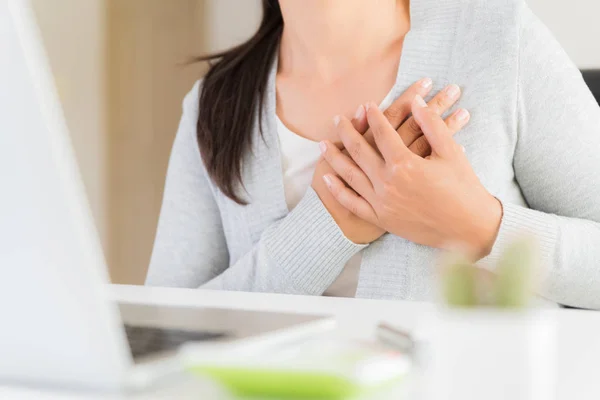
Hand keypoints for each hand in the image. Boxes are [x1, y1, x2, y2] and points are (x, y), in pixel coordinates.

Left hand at [320, 95, 502, 257]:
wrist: (468, 230)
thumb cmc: (463, 189)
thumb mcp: (451, 153)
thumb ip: (432, 126)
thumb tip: (417, 103)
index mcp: (405, 164)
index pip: (382, 133)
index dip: (374, 116)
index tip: (366, 105)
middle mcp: (387, 183)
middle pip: (359, 151)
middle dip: (346, 132)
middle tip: (337, 119)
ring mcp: (381, 202)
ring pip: (350, 175)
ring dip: (334, 157)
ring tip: (323, 144)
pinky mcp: (381, 219)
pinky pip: (353, 203)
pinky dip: (338, 191)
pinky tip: (327, 179)